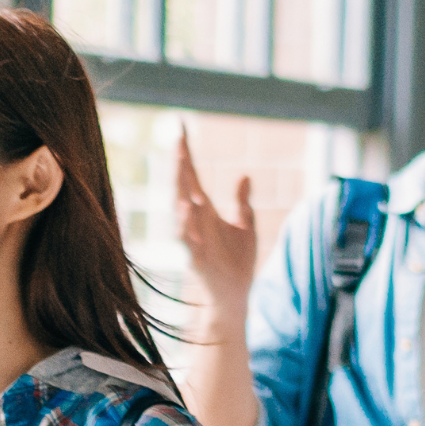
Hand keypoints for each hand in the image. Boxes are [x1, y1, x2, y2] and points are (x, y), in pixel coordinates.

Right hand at [172, 123, 258, 332]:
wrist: (236, 296)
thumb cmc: (237, 262)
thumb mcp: (245, 226)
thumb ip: (242, 201)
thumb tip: (245, 175)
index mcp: (205, 210)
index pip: (192, 175)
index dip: (186, 152)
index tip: (180, 128)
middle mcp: (195, 221)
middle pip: (184, 186)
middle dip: (181, 164)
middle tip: (179, 140)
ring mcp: (193, 239)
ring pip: (182, 210)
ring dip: (181, 189)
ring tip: (182, 167)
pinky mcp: (197, 259)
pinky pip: (189, 239)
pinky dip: (187, 225)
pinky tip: (187, 208)